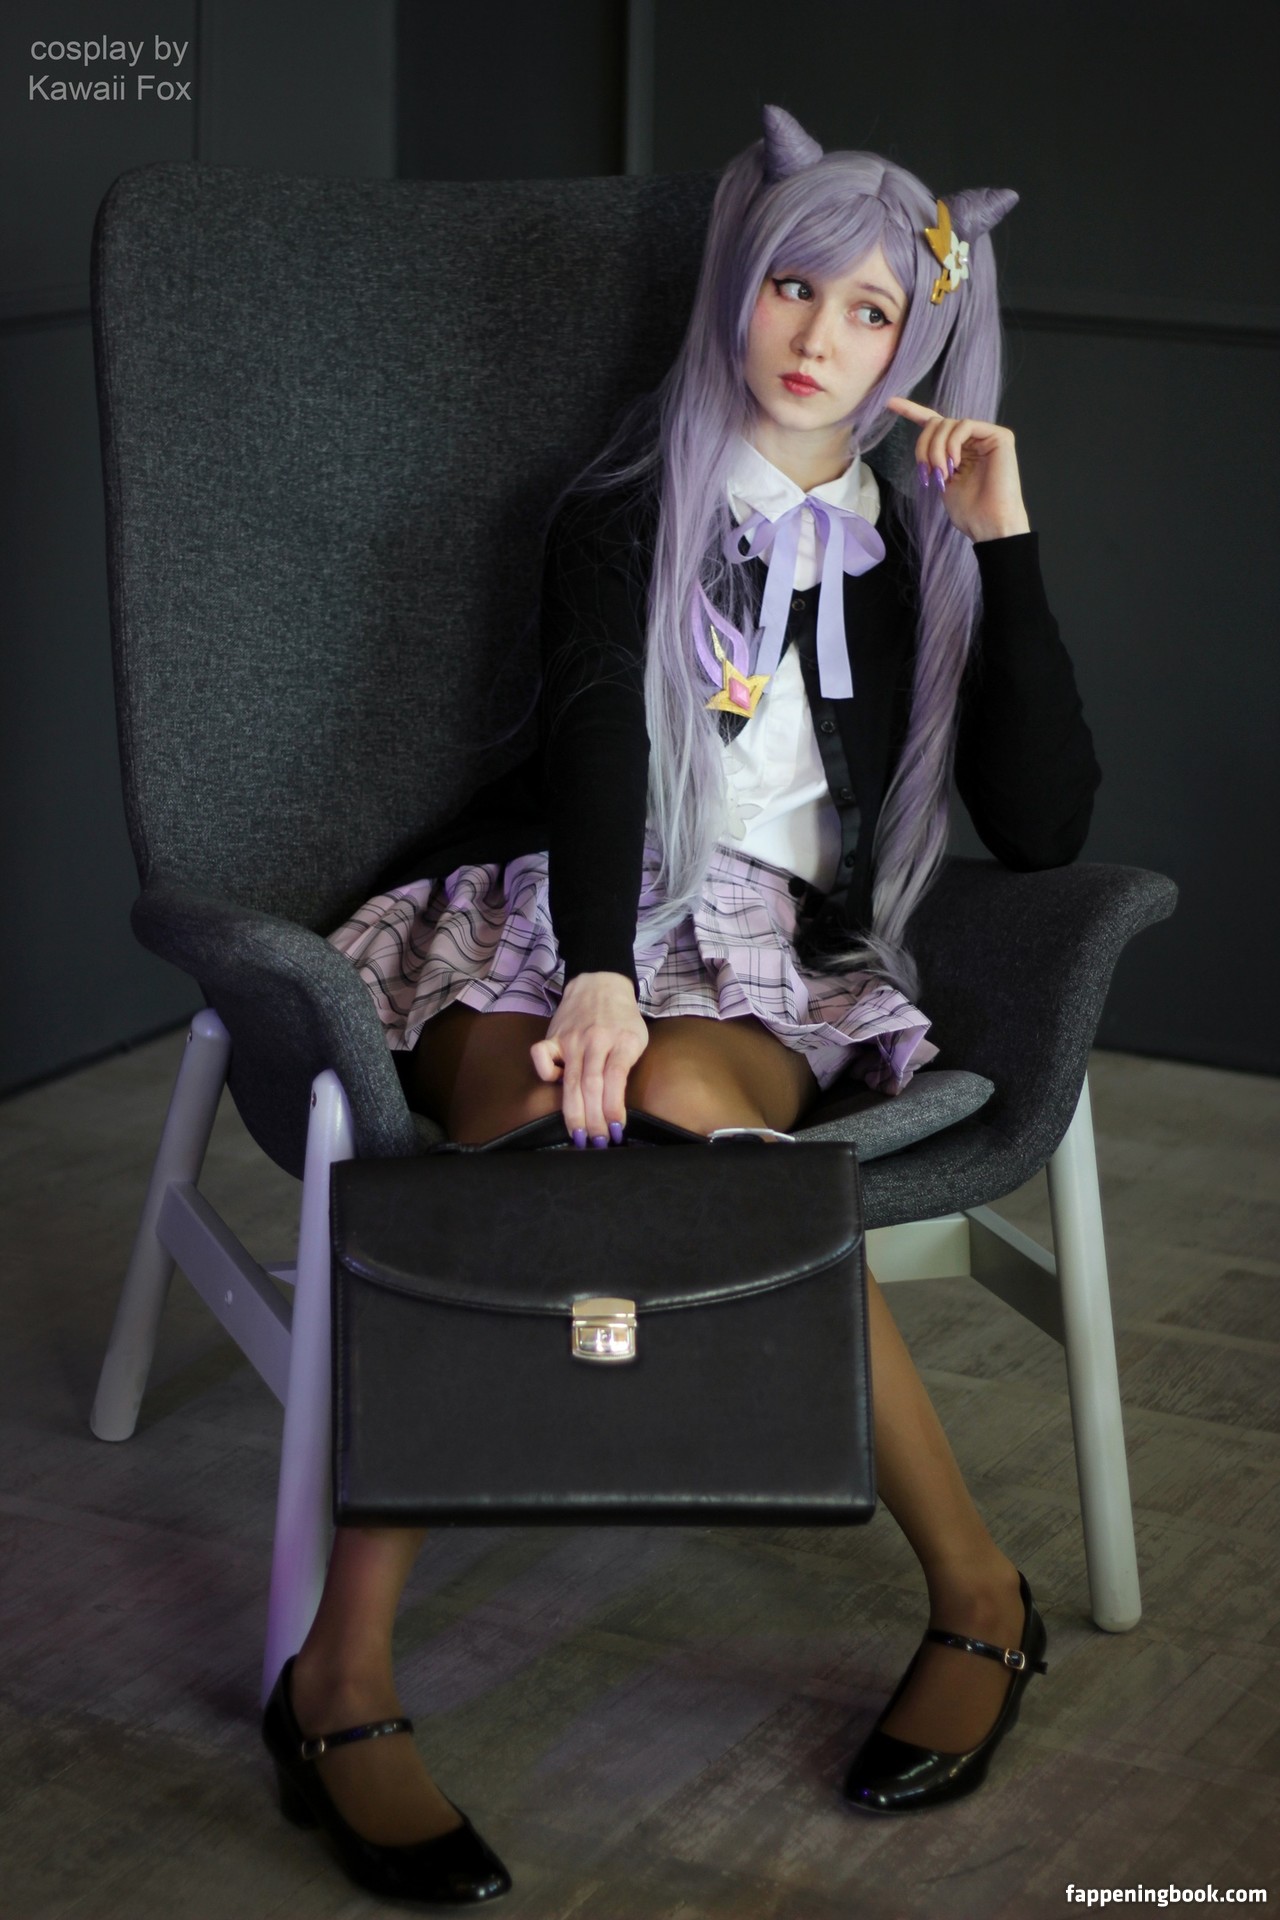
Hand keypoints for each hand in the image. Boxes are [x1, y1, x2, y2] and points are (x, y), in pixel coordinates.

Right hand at [529, 971, 648, 1145]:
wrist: (600, 983)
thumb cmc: (621, 1018)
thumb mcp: (637, 1039)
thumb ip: (627, 1067)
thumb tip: (616, 1108)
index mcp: (622, 1041)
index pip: (615, 1080)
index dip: (613, 1109)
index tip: (616, 1130)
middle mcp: (595, 1040)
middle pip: (591, 1086)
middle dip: (594, 1119)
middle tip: (597, 1141)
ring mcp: (571, 1038)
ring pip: (570, 1081)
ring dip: (574, 1112)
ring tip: (579, 1135)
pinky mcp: (553, 1036)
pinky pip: (541, 1057)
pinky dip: (546, 1074)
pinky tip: (556, 1085)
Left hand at [885, 396, 1030, 542]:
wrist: (990, 525)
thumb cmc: (969, 512)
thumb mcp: (942, 482)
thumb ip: (934, 459)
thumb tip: (923, 447)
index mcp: (958, 449)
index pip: (934, 423)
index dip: (912, 411)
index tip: (890, 402)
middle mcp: (972, 440)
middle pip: (936, 424)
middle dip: (924, 446)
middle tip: (925, 472)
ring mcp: (986, 437)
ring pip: (948, 424)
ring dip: (936, 450)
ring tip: (940, 474)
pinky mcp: (999, 436)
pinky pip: (965, 426)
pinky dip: (953, 443)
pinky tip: (954, 463)